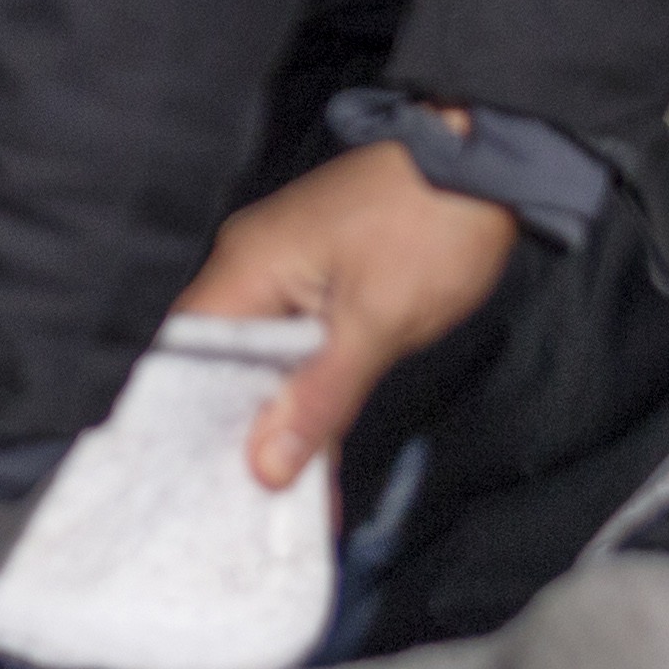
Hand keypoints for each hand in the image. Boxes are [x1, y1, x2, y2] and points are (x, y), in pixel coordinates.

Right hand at [175, 145, 521, 488]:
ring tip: (275, 502)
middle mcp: (249, 270)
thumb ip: (320, 396)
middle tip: (234, 513)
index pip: (182, 361)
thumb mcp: (380, 319)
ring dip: (268, 425)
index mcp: (246, 270)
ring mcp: (282, 276)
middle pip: (214, 370)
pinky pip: (292, 352)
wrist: (490, 155)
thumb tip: (265, 465)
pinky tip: (314, 454)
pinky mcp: (315, 284)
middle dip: (224, 439)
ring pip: (256, 367)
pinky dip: (302, 400)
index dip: (177, 425)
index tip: (185, 487)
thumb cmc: (432, 220)